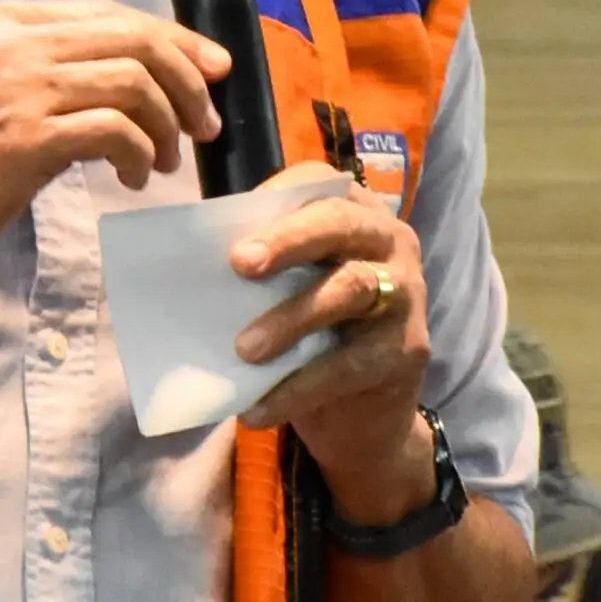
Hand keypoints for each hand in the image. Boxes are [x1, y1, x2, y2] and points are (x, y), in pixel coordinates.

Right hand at [0, 0, 228, 280]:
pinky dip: (142, 154)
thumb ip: (36, 70)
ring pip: (134, 80)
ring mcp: (17, 86)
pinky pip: (117, 130)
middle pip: (132, 37)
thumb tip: (120, 79)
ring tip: (168, 160)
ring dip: (168, 123)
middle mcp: (10, 40)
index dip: (169, 36)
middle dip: (185, 77)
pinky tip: (136, 179)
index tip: (209, 68)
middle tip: (207, 121)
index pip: (107, 11)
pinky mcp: (25, 137)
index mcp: (0, 20)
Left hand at [229, 161, 436, 524]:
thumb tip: (192, 254)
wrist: (367, 417)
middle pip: (340, 225)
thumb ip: (263, 265)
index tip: (234, 221)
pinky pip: (349, 363)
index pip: (321, 184)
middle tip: (239, 264)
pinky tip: (257, 408)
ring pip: (351, 289)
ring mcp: (406, 294)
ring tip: (244, 350)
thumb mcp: (292, 288)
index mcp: (357, 212)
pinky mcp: (408, 350)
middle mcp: (391, 242)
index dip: (279, 196)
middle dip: (288, 240)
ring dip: (291, 318)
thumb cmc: (316, 331)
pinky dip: (299, 387)